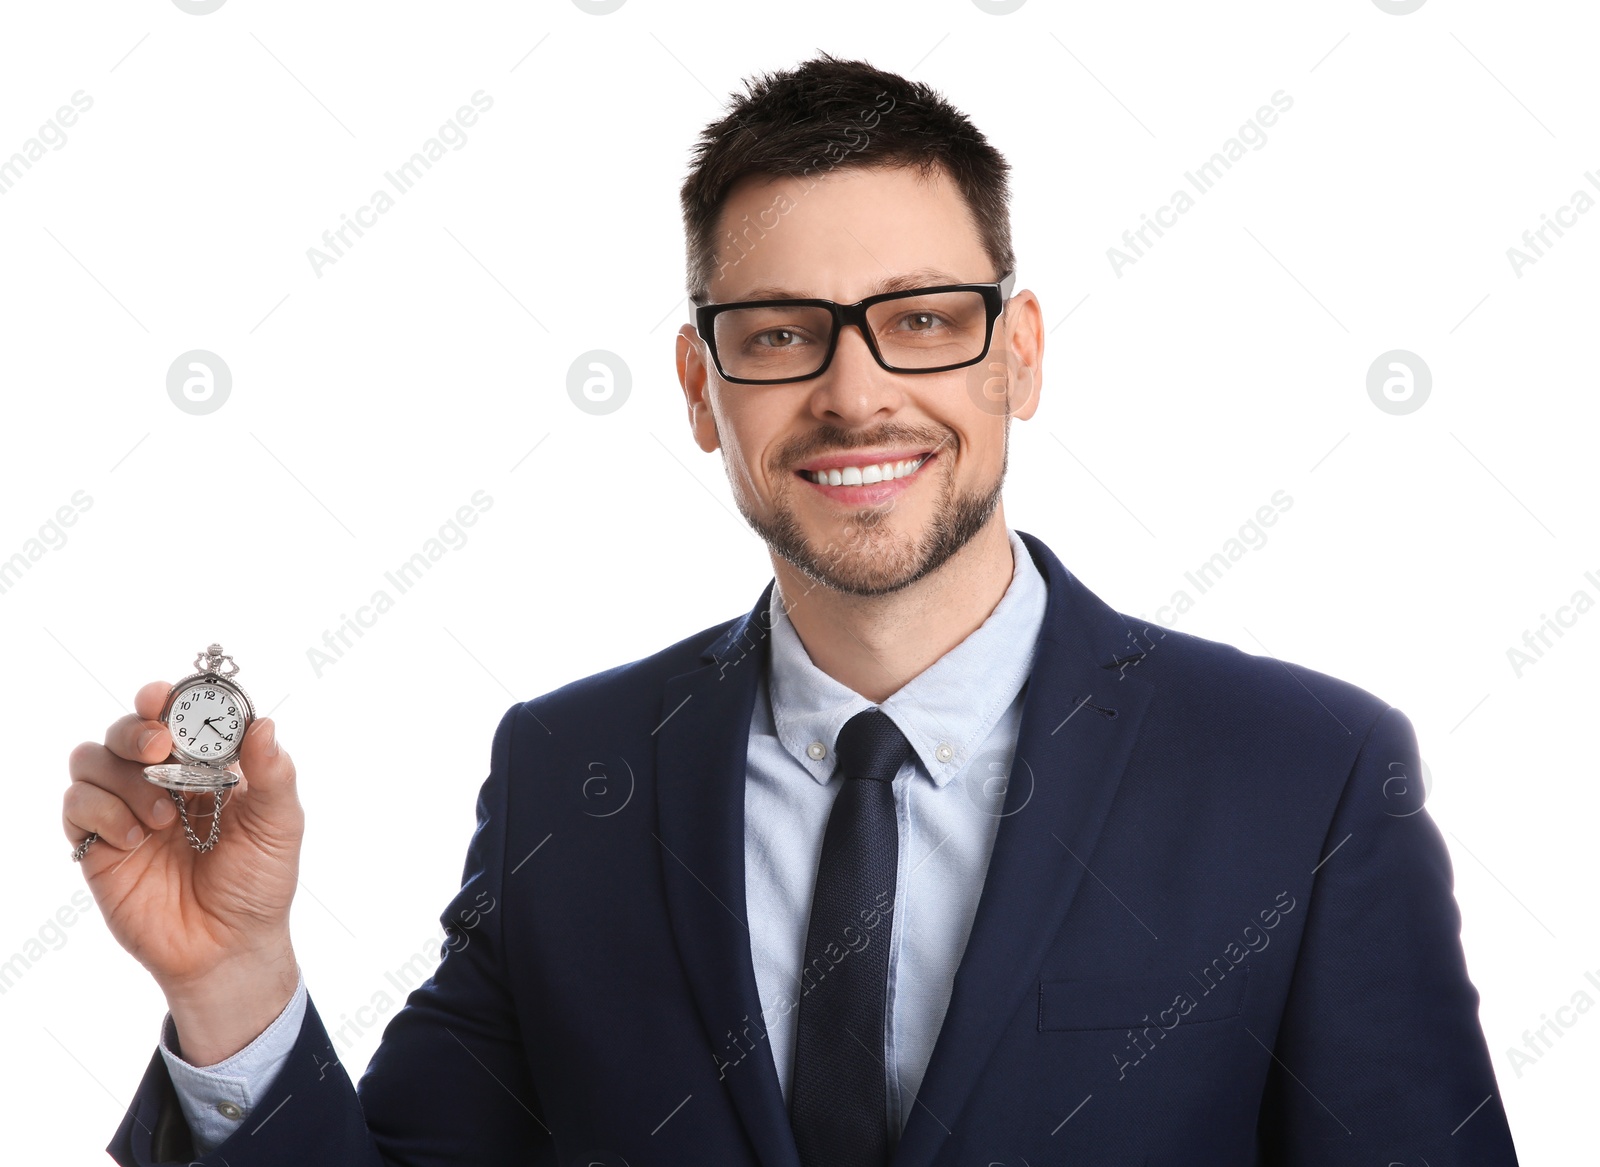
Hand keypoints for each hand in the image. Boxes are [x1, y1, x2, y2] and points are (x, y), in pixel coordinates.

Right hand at [65, 681, 302, 1061]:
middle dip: (136, 727)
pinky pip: (76, 805)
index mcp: (206, 765)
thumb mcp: (278, 826)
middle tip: (158, 748)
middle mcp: (161, 780)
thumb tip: (264, 724)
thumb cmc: (258, 883)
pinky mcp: (98, 844)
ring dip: (122, 778)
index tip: (164, 698)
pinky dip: (101, 812)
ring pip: (92, 759)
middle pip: (126, 728)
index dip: (166, 698)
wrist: (227, 947)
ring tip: (162, 818)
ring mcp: (126, 810)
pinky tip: (137, 840)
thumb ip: (273, 775)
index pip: (176, 714)